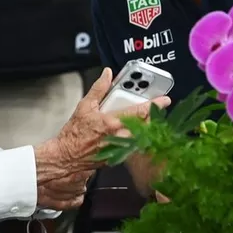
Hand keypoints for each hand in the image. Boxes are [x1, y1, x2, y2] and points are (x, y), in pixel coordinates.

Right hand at [33, 67, 169, 203]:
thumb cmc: (75, 134)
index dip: (155, 104)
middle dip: (152, 115)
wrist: (67, 157)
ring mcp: (122, 148)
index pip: (140, 111)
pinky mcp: (120, 156)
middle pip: (146, 124)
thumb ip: (99, 89)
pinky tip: (134, 130)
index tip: (165, 99)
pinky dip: (138, 136)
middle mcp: (120, 136)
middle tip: (155, 107)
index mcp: (113, 122)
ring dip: (147, 125)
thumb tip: (107, 74)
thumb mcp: (85, 106)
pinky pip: (135, 144)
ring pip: (142, 134)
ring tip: (146, 117)